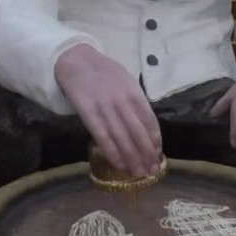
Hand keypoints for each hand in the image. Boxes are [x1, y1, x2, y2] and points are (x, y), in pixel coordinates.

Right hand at [54, 44, 161, 177]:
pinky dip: (113, 153)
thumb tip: (148, 127)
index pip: (150, 121)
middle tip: (153, 171)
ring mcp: (105, 109)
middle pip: (138, 133)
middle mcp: (122, 102)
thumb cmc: (105, 73)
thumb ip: (137, 101)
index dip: (155, 141)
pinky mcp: (89, 115)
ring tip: (140, 173)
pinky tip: (120, 165)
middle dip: (147, 155)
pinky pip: (103, 138)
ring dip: (132, 159)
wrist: (77, 62)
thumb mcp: (127, 81)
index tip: (158, 155)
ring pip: (122, 139)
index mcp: (134, 93)